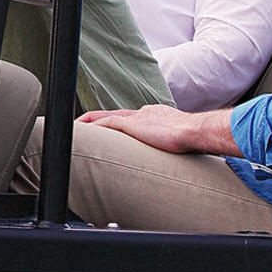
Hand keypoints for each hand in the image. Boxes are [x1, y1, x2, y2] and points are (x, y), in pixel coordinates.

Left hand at [79, 104, 241, 156]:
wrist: (196, 131)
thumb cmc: (194, 139)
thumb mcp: (179, 140)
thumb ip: (172, 145)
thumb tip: (176, 158)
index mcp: (154, 116)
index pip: (128, 118)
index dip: (114, 123)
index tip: (105, 130)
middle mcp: (143, 113)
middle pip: (112, 115)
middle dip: (96, 121)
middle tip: (82, 128)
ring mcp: (137, 117)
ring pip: (105, 117)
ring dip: (89, 123)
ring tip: (74, 129)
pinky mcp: (133, 124)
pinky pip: (106, 123)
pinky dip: (93, 127)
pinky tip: (82, 131)